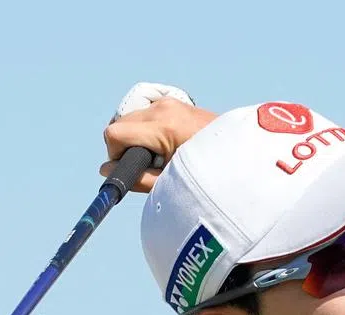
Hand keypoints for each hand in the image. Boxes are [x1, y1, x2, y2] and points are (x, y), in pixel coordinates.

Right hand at [100, 82, 217, 192]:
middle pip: (120, 123)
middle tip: (147, 165)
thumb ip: (137, 178)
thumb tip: (105, 171)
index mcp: (163, 127)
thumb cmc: (208, 173)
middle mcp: (163, 108)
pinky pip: (145, 113)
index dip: (115, 155)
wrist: (239, 155)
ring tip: (160, 155)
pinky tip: (164, 144)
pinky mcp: (174, 101)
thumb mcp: (171, 182)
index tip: (130, 168)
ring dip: (136, 137)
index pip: (115, 133)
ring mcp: (169, 102)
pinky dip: (146, 129)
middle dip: (124, 146)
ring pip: (131, 118)